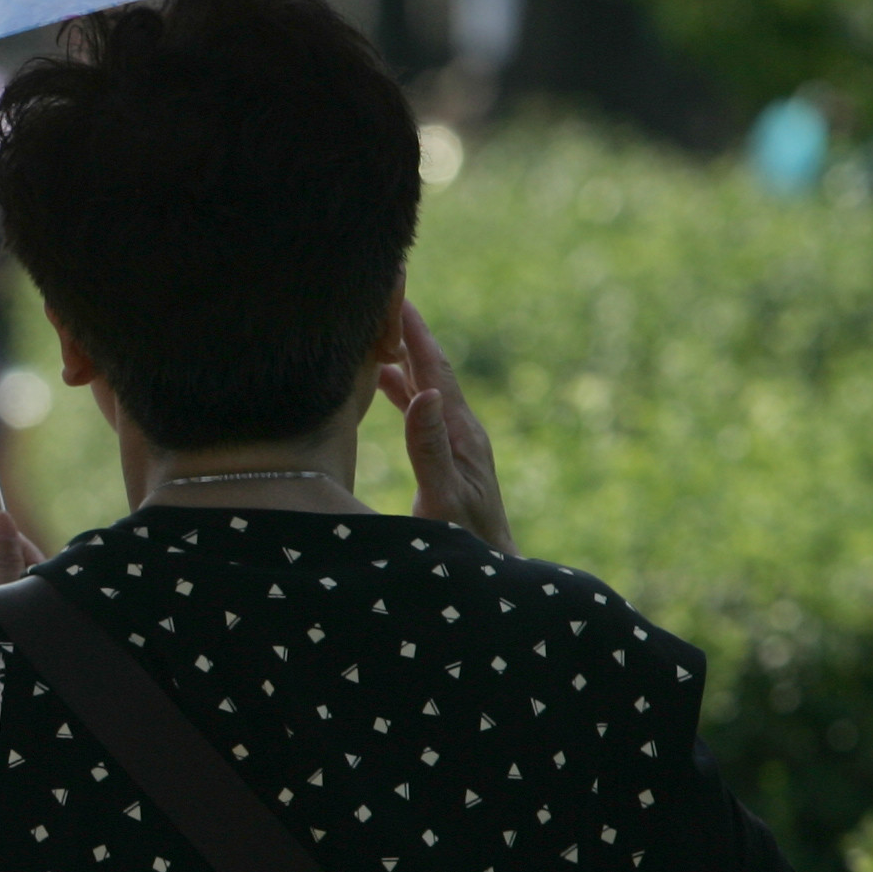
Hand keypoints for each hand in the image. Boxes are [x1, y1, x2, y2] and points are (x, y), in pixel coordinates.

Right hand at [377, 303, 514, 554]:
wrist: (494, 576)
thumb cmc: (463, 545)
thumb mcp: (442, 498)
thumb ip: (429, 448)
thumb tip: (423, 392)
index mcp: (460, 433)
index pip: (435, 371)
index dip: (415, 333)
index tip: (397, 295)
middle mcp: (462, 430)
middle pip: (433, 370)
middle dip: (409, 334)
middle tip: (384, 298)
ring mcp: (458, 443)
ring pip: (426, 387)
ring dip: (404, 358)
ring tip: (378, 330)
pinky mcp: (450, 456)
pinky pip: (423, 409)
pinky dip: (403, 388)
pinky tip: (387, 384)